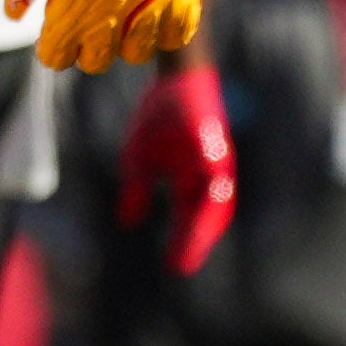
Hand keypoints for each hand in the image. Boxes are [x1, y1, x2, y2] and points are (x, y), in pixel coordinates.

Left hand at [7, 0, 201, 72]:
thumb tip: (13, 14)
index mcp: (70, 18)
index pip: (55, 59)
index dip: (52, 45)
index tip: (55, 28)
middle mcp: (109, 28)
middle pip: (95, 62)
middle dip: (88, 45)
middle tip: (90, 17)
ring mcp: (148, 18)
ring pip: (135, 54)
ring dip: (126, 39)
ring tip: (124, 10)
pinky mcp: (181, 4)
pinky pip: (174, 37)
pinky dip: (164, 28)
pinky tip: (154, 7)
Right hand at [118, 61, 236, 272]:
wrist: (175, 78)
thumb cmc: (160, 117)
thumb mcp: (140, 159)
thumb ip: (137, 190)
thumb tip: (127, 222)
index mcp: (192, 181)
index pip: (191, 219)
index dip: (184, 242)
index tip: (175, 267)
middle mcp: (209, 175)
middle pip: (208, 216)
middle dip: (196, 241)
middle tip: (182, 265)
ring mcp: (215, 160)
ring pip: (217, 200)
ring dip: (205, 224)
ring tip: (192, 245)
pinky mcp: (215, 142)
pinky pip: (215, 171)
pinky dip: (210, 190)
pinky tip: (201, 204)